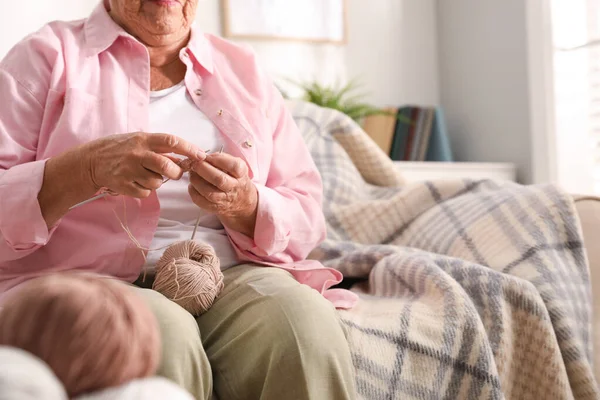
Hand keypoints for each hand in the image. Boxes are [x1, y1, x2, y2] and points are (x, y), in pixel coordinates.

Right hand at [83, 132, 205, 197]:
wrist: (92, 161)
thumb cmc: (122, 149)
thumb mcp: (140, 142)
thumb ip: (162, 149)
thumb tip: (186, 159)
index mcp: (143, 139)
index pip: (171, 141)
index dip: (189, 148)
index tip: (201, 155)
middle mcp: (136, 154)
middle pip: (166, 166)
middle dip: (175, 172)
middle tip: (174, 173)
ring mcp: (129, 170)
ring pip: (157, 182)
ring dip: (157, 181)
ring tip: (145, 174)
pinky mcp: (123, 185)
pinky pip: (146, 192)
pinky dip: (145, 190)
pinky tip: (135, 182)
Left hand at [188, 152, 257, 236]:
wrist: (242, 201)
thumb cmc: (236, 179)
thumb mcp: (236, 166)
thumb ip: (222, 158)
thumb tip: (205, 156)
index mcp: (241, 174)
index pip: (234, 166)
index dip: (218, 159)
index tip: (207, 156)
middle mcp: (234, 187)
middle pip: (219, 179)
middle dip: (203, 169)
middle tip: (194, 164)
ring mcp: (225, 199)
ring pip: (209, 192)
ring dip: (196, 181)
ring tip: (192, 174)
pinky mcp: (216, 208)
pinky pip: (202, 202)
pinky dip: (193, 192)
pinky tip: (192, 185)